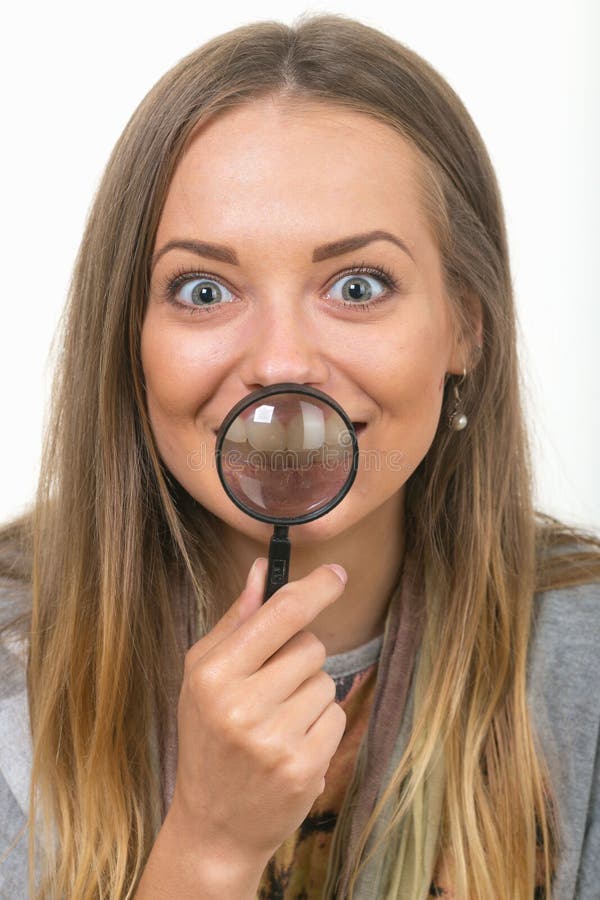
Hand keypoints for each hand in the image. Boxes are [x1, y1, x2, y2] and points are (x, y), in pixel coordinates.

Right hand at [167, 557, 347, 867]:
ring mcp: (273, 739)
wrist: (214, 826)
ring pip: (326, 681)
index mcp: (213, 674)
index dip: (315, 588)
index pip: (280, 614)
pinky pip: (336, 716)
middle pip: (310, 646)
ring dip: (310, 694)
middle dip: (300, 658)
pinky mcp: (303, 767)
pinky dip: (321, 725)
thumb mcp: (203, 675)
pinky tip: (291, 745)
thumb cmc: (208, 737)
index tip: (337, 574)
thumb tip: (261, 567)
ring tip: (276, 722)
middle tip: (271, 689)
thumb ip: (235, 620)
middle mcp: (241, 705)